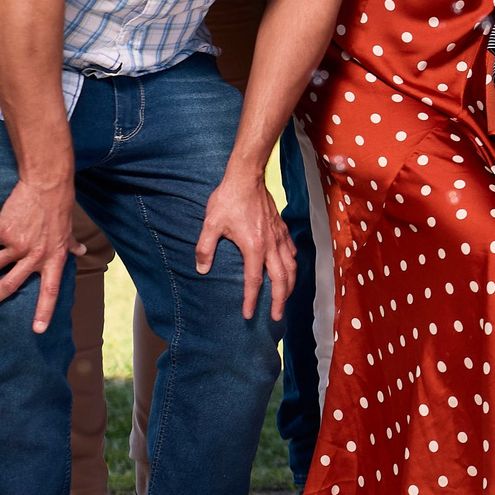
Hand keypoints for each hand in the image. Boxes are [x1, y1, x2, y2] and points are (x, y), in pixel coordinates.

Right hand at [0, 178, 85, 331]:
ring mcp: (18, 245)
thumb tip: (81, 251)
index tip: (38, 330)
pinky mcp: (3, 232)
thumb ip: (71, 244)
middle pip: (11, 284)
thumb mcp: (68, 230)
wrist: (47, 186)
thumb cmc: (59, 208)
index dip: (44, 311)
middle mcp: (36, 256)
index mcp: (54, 259)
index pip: (50, 291)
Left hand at [195, 169, 296, 320]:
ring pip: (291, 267)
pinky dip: (293, 265)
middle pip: (281, 279)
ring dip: (290, 286)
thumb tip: (201, 270)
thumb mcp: (210, 224)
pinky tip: (290, 270)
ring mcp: (279, 236)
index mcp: (253, 247)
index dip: (252, 300)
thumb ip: (205, 249)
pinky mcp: (282, 228)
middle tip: (277, 317)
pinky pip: (292, 252)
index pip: (254, 281)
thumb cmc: (228, 199)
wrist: (246, 177)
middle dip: (281, 300)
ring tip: (287, 299)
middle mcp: (270, 245)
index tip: (249, 315)